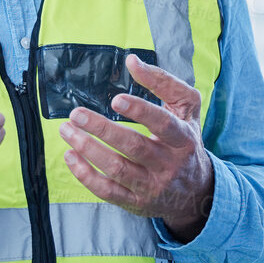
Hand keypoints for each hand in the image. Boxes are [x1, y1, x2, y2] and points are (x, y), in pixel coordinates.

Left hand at [59, 54, 213, 240]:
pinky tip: (70, 156)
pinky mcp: (135, 202)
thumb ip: (163, 82)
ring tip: (67, 131)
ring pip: (117, 169)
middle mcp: (168, 164)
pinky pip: (107, 191)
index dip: (140, 111)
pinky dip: (85, 175)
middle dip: (102, 129)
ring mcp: (151, 186)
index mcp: (182, 138)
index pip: (162, 124)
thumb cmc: (185, 141)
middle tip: (76, 114)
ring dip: (88, 150)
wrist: (196, 191)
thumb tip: (132, 60)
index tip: (116, 99)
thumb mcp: (186, 109)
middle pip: (134, 147)